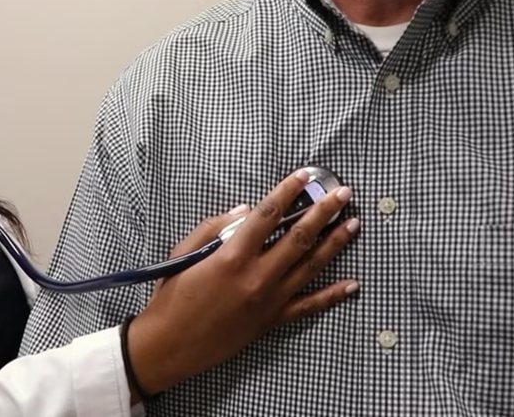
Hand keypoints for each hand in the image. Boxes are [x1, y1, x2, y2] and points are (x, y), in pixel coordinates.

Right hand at [126, 169, 359, 396]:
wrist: (170, 345)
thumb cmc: (171, 297)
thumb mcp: (182, 253)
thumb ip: (213, 228)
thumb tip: (244, 211)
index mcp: (232, 256)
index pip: (268, 214)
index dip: (288, 191)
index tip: (304, 176)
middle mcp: (256, 276)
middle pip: (298, 236)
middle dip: (324, 211)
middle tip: (343, 193)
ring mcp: (268, 300)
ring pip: (311, 265)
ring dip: (334, 243)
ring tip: (352, 224)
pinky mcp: (271, 320)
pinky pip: (309, 306)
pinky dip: (333, 295)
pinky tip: (352, 284)